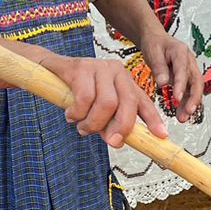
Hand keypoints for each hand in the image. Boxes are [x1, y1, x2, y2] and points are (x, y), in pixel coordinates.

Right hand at [44, 54, 165, 148]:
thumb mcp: (96, 108)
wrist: (49, 69)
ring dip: (93, 123)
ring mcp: (100, 67)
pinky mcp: (81, 67)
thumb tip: (116, 141)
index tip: (161, 136)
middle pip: (128, 103)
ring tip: (81, 127)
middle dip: (121, 127)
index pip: (143, 101)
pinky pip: (84, 98)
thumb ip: (109, 123)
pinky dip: (77, 113)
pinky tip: (71, 115)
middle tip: (110, 142)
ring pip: (107, 103)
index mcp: (125, 82)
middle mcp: (117, 72)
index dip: (153, 119)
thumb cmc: (75, 91)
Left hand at [138, 30, 203, 123]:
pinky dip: (186, 103)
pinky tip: (181, 114)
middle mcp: (189, 62)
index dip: (181, 84)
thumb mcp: (153, 52)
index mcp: (181, 52)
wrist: (156, 39)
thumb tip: (162, 83)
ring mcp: (189, 71)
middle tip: (188, 112)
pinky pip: (189, 92)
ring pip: (194, 89)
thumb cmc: (155, 43)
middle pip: (196, 81)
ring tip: (183, 118)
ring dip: (191, 104)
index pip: (183, 69)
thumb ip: (158, 67)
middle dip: (194, 98)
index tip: (177, 98)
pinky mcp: (186, 79)